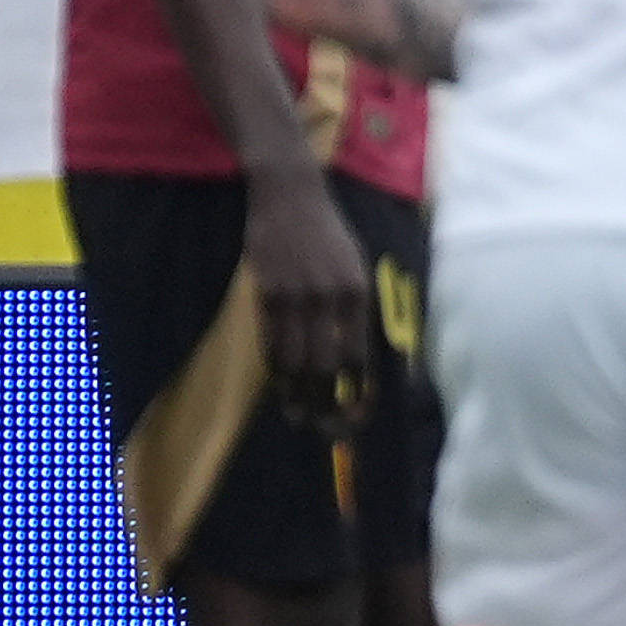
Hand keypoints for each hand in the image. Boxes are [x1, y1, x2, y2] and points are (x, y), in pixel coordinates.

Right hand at [244, 167, 374, 396]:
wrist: (291, 196)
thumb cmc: (327, 235)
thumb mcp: (354, 266)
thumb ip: (355, 309)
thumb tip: (356, 356)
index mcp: (357, 292)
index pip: (359, 354)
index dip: (357, 390)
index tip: (358, 415)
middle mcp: (329, 298)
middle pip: (327, 365)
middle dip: (328, 403)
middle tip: (329, 430)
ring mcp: (296, 296)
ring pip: (296, 360)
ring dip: (299, 395)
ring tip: (302, 418)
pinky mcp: (267, 293)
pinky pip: (272, 342)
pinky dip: (278, 370)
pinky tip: (282, 387)